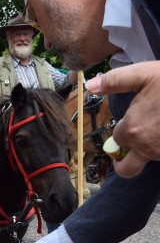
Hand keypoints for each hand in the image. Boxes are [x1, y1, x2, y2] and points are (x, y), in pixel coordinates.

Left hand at [86, 61, 159, 177]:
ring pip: (149, 160)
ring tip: (158, 126)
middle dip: (123, 163)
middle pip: (126, 169)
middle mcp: (146, 147)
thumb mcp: (145, 74)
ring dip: (148, 151)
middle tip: (126, 153)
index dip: (123, 130)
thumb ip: (115, 81)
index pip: (117, 139)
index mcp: (132, 129)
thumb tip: (90, 85)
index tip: (131, 120)